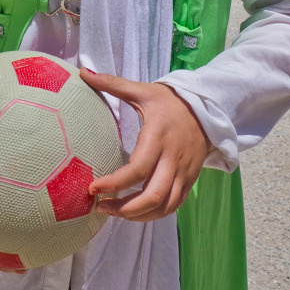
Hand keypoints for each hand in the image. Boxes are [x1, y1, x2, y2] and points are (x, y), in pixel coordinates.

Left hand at [80, 69, 210, 221]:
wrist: (207, 108)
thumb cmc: (169, 100)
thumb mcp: (142, 90)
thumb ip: (112, 84)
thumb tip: (83, 73)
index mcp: (157, 137)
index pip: (136, 170)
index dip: (114, 183)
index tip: (93, 189)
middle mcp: (172, 159)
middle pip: (152, 196)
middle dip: (125, 208)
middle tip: (101, 207)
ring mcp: (183, 173)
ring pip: (163, 206)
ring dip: (138, 216)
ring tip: (114, 213)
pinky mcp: (190, 180)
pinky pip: (173, 205)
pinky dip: (154, 214)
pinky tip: (135, 212)